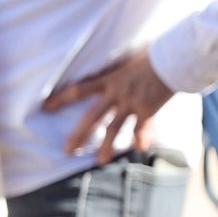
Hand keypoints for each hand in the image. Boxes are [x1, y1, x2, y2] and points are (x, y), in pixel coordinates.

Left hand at [43, 47, 175, 163]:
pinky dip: (141, 138)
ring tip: (100, 161)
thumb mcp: (126, 59)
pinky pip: (143, 127)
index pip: (78, 90)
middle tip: (67, 151)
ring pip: (115, 128)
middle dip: (78, 135)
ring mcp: (132, 103)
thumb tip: (108, 65)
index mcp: (109, 79)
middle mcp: (117, 93)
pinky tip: (139, 150)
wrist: (172, 57)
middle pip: (92, 117)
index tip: (45, 108)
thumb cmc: (151, 55)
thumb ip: (115, 68)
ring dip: (107, 146)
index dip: (60, 99)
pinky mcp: (149, 109)